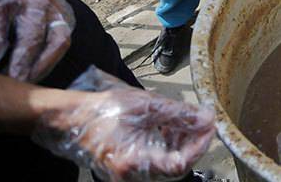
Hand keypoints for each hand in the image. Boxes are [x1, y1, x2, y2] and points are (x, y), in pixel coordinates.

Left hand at [0, 0, 74, 81]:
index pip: (32, 39)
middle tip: (19, 86)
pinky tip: (31, 70)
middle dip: (39, 69)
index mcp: (37, 4)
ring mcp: (67, 18)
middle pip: (56, 45)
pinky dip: (46, 61)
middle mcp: (58, 12)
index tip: (10, 80)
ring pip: (61, 47)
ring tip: (25, 81)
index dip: (22, 62)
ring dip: (44, 67)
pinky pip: (60, 46)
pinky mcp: (67, 24)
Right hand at [33, 66, 214, 181]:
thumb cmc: (102, 110)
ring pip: (167, 161)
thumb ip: (178, 114)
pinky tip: (171, 124)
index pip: (179, 164)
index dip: (199, 146)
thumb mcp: (146, 105)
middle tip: (202, 119)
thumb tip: (206, 118)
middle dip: (192, 141)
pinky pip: (156, 159)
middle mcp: (132, 174)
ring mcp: (130, 173)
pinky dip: (167, 142)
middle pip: (176, 165)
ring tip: (186, 118)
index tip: (209, 127)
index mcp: (134, 162)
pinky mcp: (129, 166)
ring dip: (181, 140)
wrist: (72, 117)